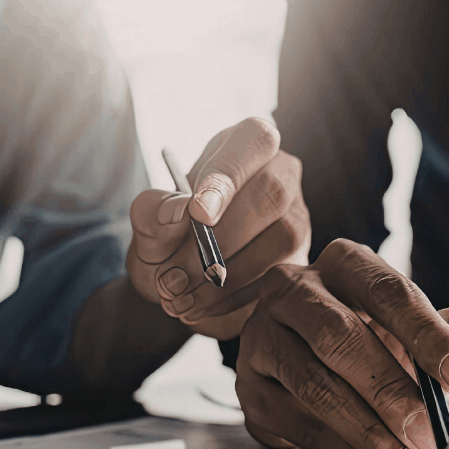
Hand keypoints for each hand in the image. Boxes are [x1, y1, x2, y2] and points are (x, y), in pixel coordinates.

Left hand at [127, 118, 309, 338]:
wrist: (183, 284)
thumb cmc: (168, 240)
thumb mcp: (146, 227)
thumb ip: (151, 213)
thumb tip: (175, 210)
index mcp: (243, 145)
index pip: (253, 141)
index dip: (228, 177)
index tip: (197, 214)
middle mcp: (280, 173)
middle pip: (272, 193)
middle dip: (222, 238)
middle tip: (174, 274)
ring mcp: (298, 215)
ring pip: (285, 235)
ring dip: (228, 273)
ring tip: (180, 296)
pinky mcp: (302, 257)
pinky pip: (283, 273)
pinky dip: (236, 296)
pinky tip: (201, 307)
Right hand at [236, 239, 448, 448]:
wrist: (299, 355)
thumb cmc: (366, 334)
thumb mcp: (411, 325)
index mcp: (344, 264)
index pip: (388, 292)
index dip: (429, 336)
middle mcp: (293, 290)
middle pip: (340, 337)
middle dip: (391, 391)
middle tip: (430, 433)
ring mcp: (262, 337)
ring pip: (315, 386)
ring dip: (370, 433)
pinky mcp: (250, 387)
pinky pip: (299, 424)